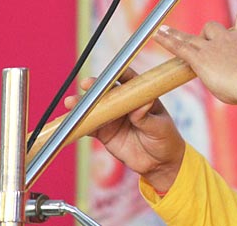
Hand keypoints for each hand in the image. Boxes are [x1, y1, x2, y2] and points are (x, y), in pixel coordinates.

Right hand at [63, 67, 184, 192]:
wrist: (160, 163)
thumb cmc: (166, 139)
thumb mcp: (160, 128)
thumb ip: (147, 118)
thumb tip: (142, 105)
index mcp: (141, 96)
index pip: (129, 80)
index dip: (119, 74)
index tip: (109, 73)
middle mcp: (124, 104)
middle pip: (108, 91)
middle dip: (96, 87)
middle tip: (86, 84)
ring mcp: (113, 118)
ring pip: (95, 108)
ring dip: (82, 105)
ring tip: (71, 103)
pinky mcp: (105, 133)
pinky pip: (90, 127)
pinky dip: (80, 125)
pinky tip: (70, 123)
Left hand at [153, 5, 236, 104]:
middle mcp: (227, 38)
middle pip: (213, 27)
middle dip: (209, 35)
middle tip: (209, 49)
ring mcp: (212, 47)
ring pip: (192, 36)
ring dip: (179, 35)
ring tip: (164, 32)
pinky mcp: (200, 58)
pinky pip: (180, 47)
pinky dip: (168, 40)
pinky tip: (158, 35)